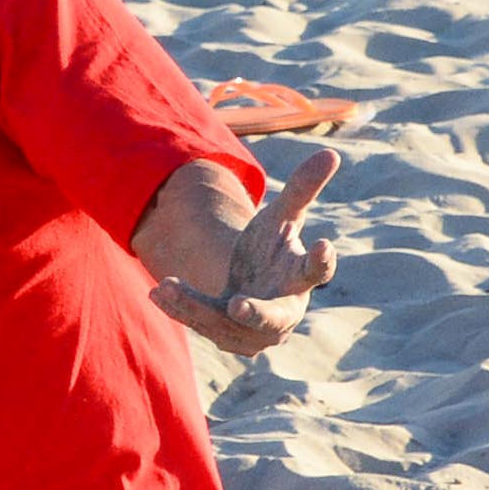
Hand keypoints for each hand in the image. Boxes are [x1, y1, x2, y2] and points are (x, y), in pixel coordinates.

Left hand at [149, 146, 338, 356]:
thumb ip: (302, 189)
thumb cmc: (272, 248)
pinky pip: (201, 324)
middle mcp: (284, 312)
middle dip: (255, 313)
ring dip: (196, 306)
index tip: (324, 244)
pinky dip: (180, 308)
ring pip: (225, 323)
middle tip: (236, 304)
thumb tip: (331, 152)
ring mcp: (254, 331)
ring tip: (166, 284)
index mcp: (301, 279)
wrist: (248, 280)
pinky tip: (157, 292)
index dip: (323, 260)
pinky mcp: (226, 337)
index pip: (319, 271)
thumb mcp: (282, 216)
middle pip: (274, 318)